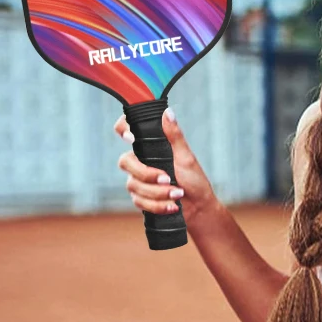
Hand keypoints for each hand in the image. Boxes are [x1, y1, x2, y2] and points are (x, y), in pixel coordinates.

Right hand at [114, 108, 217, 226]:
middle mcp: (141, 162)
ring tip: (178, 194)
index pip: (127, 131)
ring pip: (134, 185)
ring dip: (159, 193)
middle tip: (168, 180)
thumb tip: (168, 112)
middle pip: (125, 162)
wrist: (198, 208)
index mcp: (150, 148)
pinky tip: (172, 206)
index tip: (131, 138)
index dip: (123, 129)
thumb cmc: (195, 181)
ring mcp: (138, 181)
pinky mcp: (140, 198)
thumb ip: (175, 136)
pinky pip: (139, 201)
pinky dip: (158, 205)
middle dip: (147, 174)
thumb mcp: (186, 158)